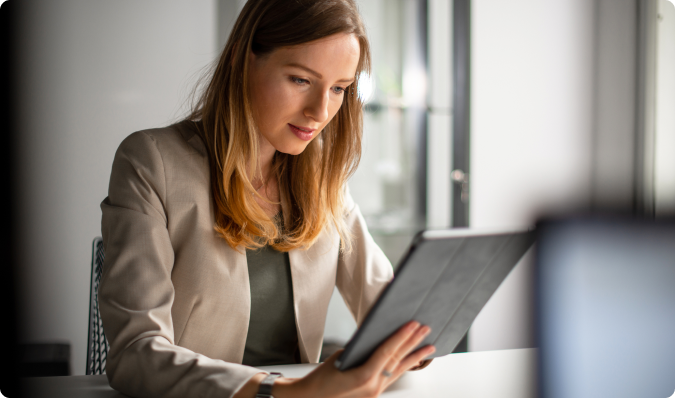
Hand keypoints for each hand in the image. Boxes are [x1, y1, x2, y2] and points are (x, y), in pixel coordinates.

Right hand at [272, 321, 434, 397]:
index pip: (387, 352)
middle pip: (397, 360)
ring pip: (399, 370)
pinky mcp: (374, 395)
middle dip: (412, 343)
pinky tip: (411, 360)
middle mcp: (373, 387)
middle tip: (425, 330)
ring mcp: (375, 393)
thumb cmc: (321, 380)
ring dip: (414, 357)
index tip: (412, 325)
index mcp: (364, 377)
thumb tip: (377, 341)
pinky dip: (403, 367)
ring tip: (428, 346)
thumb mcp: (340, 357)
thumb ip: (361, 350)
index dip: (401, 337)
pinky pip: (392, 377)